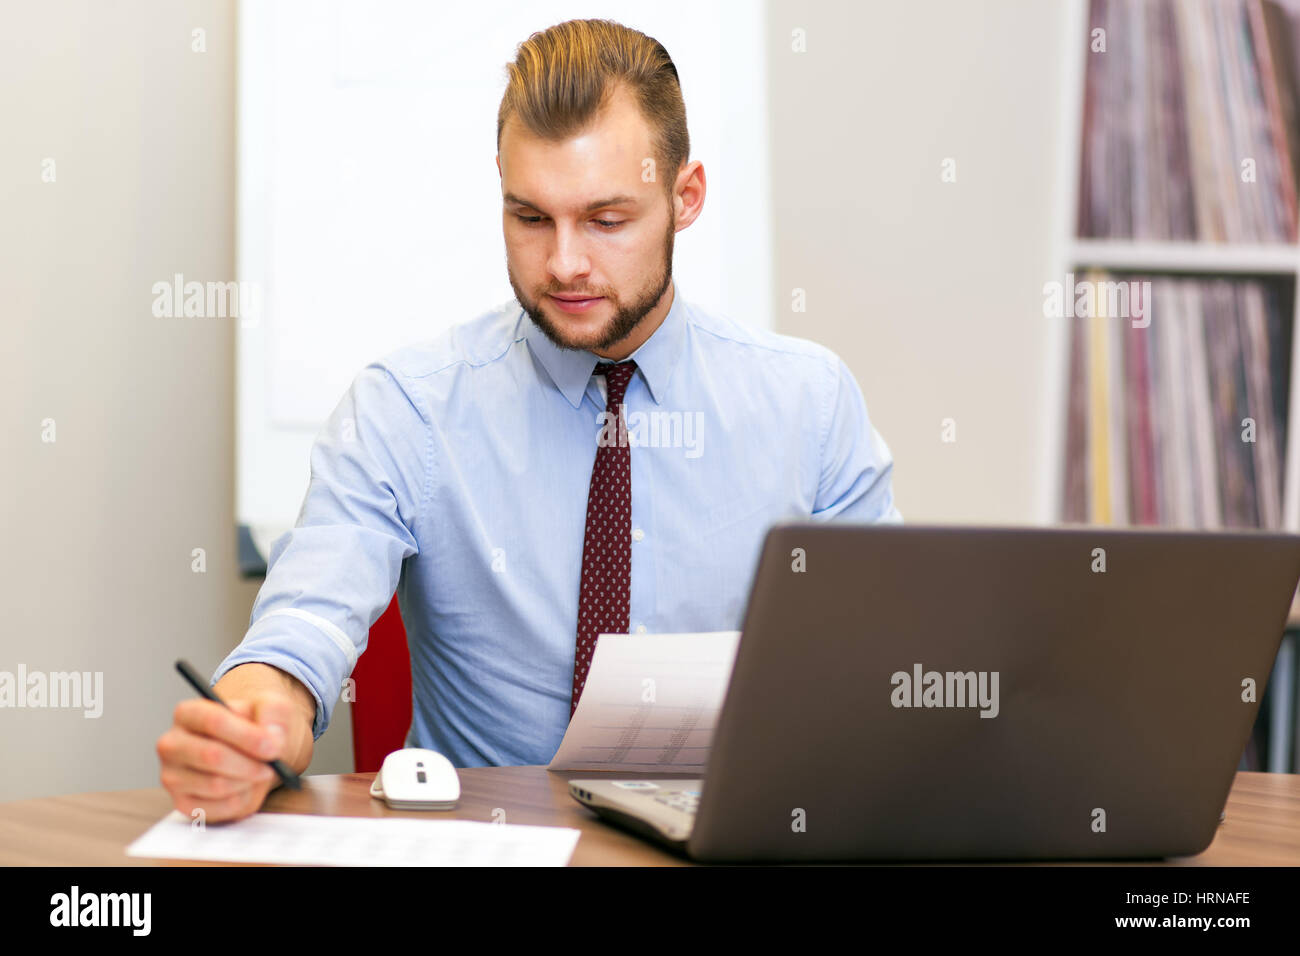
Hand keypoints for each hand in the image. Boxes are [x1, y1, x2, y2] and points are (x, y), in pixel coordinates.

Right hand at [156, 694, 296, 822]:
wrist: (255, 751)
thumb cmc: (257, 725)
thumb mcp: (271, 708)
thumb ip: (273, 712)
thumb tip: (271, 736)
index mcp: (188, 713)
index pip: (213, 721)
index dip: (247, 736)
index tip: (273, 747)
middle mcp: (172, 744)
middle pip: (212, 756)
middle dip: (250, 764)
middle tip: (272, 766)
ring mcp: (172, 776)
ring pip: (217, 785)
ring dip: (248, 782)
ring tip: (260, 773)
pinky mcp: (183, 804)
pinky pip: (219, 807)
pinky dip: (243, 800)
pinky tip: (248, 787)